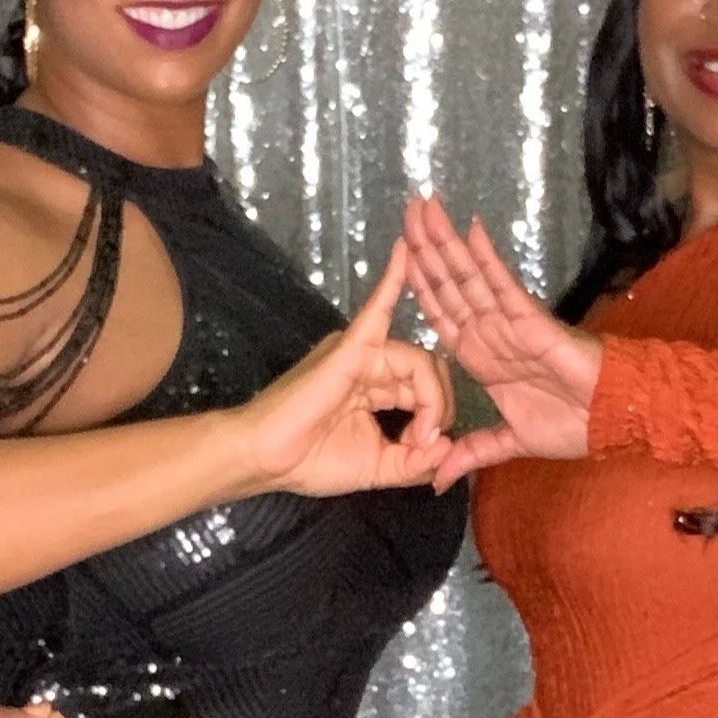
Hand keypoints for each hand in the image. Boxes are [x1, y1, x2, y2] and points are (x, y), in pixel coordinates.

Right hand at [240, 243, 455, 496]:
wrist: (265, 459)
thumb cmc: (310, 461)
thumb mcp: (378, 467)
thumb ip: (416, 461)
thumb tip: (452, 450)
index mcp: (376, 386)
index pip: (424, 388)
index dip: (436, 419)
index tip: (427, 452)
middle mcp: (371, 362)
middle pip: (428, 372)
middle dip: (439, 409)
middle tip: (426, 443)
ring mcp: (360, 351)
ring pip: (418, 363)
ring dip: (431, 400)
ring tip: (419, 434)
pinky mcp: (350, 347)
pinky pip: (377, 310)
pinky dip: (393, 281)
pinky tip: (405, 250)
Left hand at [402, 196, 602, 487]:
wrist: (613, 420)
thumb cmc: (572, 426)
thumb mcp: (508, 443)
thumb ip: (472, 453)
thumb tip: (439, 481)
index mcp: (481, 356)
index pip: (440, 312)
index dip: (418, 283)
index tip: (395, 255)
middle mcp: (490, 332)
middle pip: (448, 283)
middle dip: (424, 247)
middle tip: (406, 206)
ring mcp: (508, 322)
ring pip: (468, 276)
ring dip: (444, 242)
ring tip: (423, 205)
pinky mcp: (531, 320)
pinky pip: (504, 285)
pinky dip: (486, 258)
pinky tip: (469, 229)